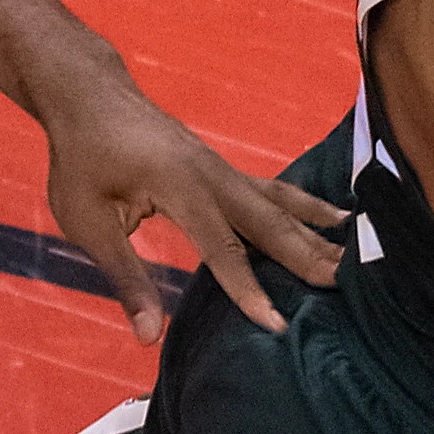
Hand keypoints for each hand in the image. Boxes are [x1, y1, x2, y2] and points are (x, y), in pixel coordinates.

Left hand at [41, 69, 344, 341]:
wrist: (92, 98)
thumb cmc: (81, 159)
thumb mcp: (89, 222)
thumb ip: (126, 277)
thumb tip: (147, 335)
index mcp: (181, 187)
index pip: (223, 248)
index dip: (248, 290)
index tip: (276, 324)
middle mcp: (214, 175)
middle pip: (269, 222)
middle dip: (307, 256)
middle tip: (344, 284)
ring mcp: (224, 168)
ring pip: (280, 204)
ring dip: (316, 231)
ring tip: (352, 251)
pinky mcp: (224, 169)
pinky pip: (275, 191)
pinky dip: (307, 207)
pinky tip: (333, 216)